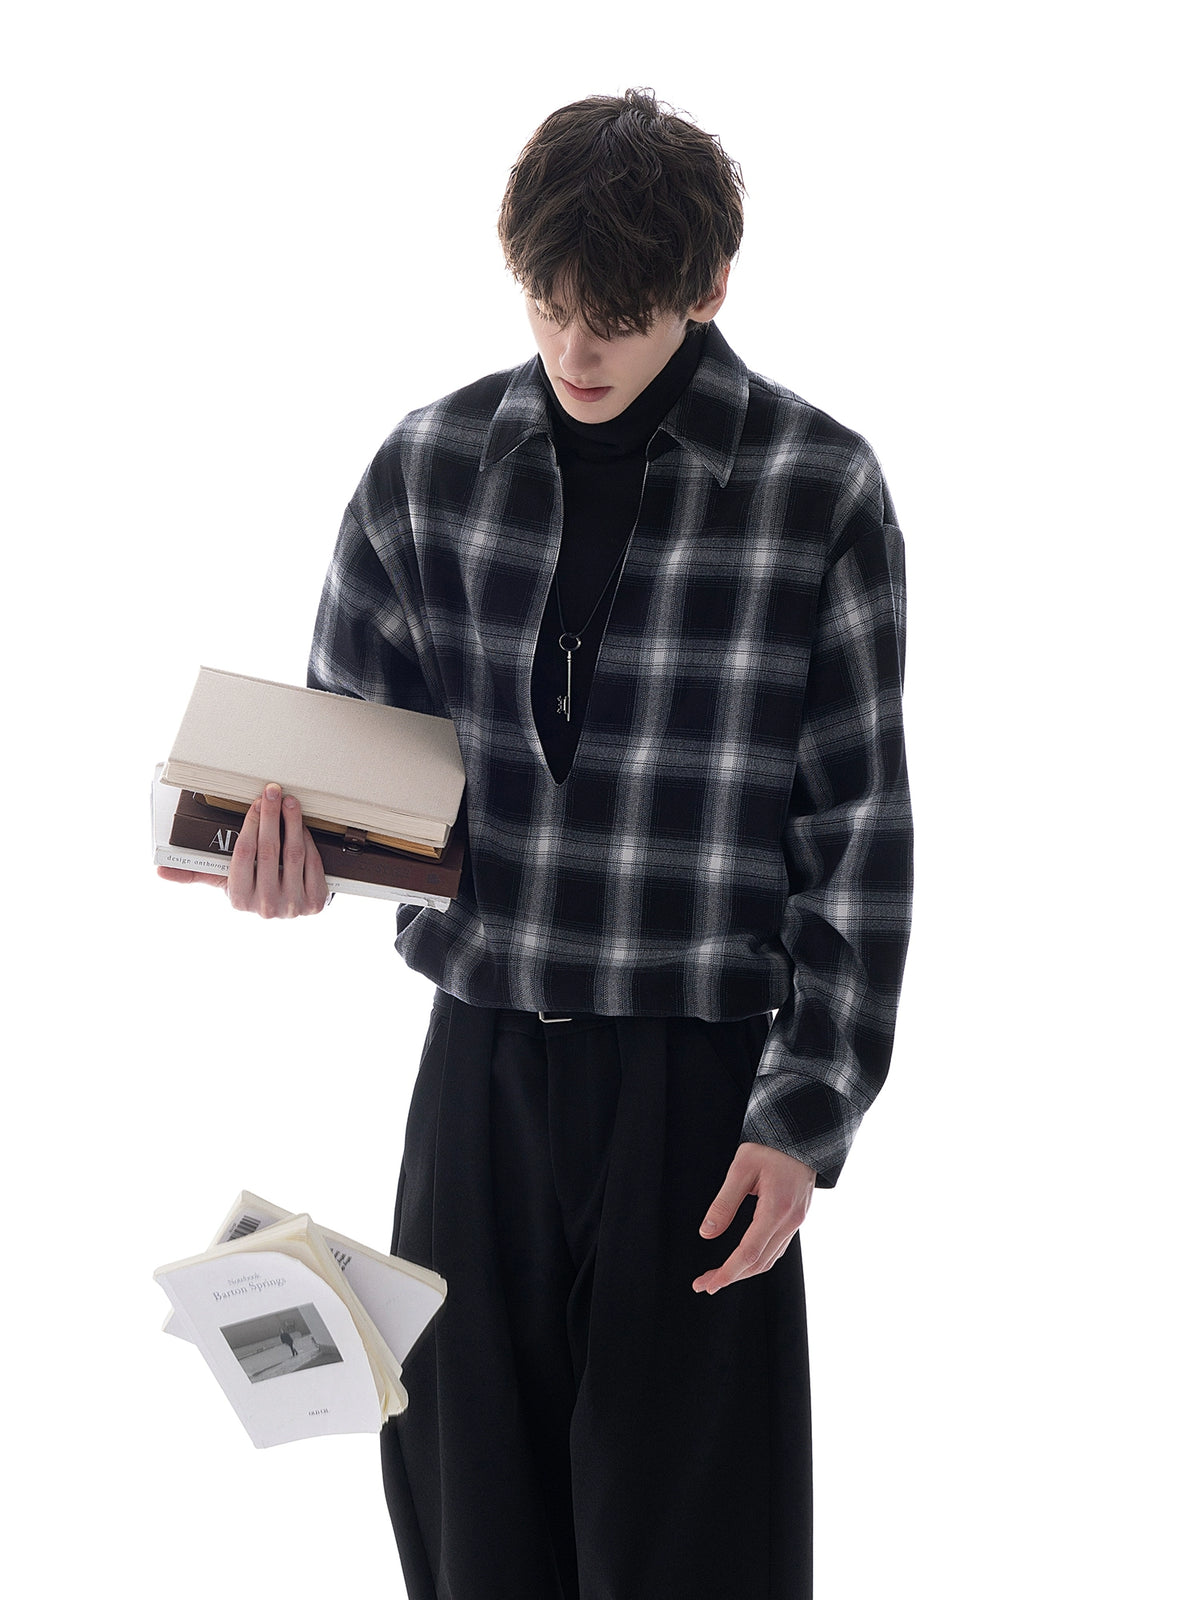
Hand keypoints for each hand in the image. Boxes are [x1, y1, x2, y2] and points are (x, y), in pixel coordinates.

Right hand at [157, 783, 328, 917]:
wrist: (286, 906)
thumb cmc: (251, 886)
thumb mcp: (224, 881)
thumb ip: (195, 872)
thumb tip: (160, 870)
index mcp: (238, 899)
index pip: (243, 856)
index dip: (250, 825)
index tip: (254, 803)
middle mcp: (265, 907)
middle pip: (269, 852)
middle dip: (270, 816)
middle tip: (271, 791)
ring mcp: (293, 906)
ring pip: (293, 855)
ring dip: (292, 822)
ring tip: (289, 800)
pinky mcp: (315, 902)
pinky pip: (313, 864)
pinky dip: (308, 840)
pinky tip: (302, 822)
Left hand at [693, 1142, 815, 1294]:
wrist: (801, 1133)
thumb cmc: (770, 1146)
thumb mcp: (741, 1168)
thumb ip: (724, 1202)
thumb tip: (707, 1232)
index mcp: (777, 1209)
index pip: (749, 1253)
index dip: (727, 1272)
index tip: (707, 1284)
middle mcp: (790, 1221)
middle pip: (760, 1263)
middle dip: (731, 1277)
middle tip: (704, 1284)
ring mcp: (797, 1221)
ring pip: (770, 1259)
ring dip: (744, 1272)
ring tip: (719, 1276)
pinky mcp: (797, 1218)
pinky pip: (778, 1248)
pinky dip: (758, 1260)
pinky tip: (742, 1260)